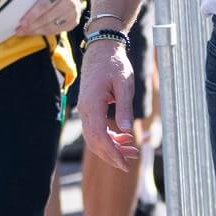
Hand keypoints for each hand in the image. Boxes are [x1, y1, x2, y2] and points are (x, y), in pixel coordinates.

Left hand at [15, 0, 83, 36]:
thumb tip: (18, 11)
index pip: (46, 4)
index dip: (33, 14)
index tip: (21, 22)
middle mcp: (71, 1)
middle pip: (48, 17)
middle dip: (32, 25)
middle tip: (19, 30)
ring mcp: (74, 13)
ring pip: (52, 26)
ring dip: (36, 31)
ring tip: (25, 32)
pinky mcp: (74, 21)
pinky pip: (57, 30)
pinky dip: (44, 32)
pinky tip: (35, 32)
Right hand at [78, 40, 140, 170]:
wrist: (102, 51)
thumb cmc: (115, 65)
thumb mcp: (125, 84)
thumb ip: (124, 108)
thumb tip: (125, 130)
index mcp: (93, 105)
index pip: (99, 136)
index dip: (111, 151)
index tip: (124, 162)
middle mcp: (85, 110)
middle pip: (95, 141)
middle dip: (111, 154)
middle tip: (128, 163)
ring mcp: (86, 110)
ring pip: (94, 137)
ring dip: (111, 147)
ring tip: (130, 152)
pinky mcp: (90, 109)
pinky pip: (96, 128)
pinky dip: (108, 136)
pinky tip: (123, 138)